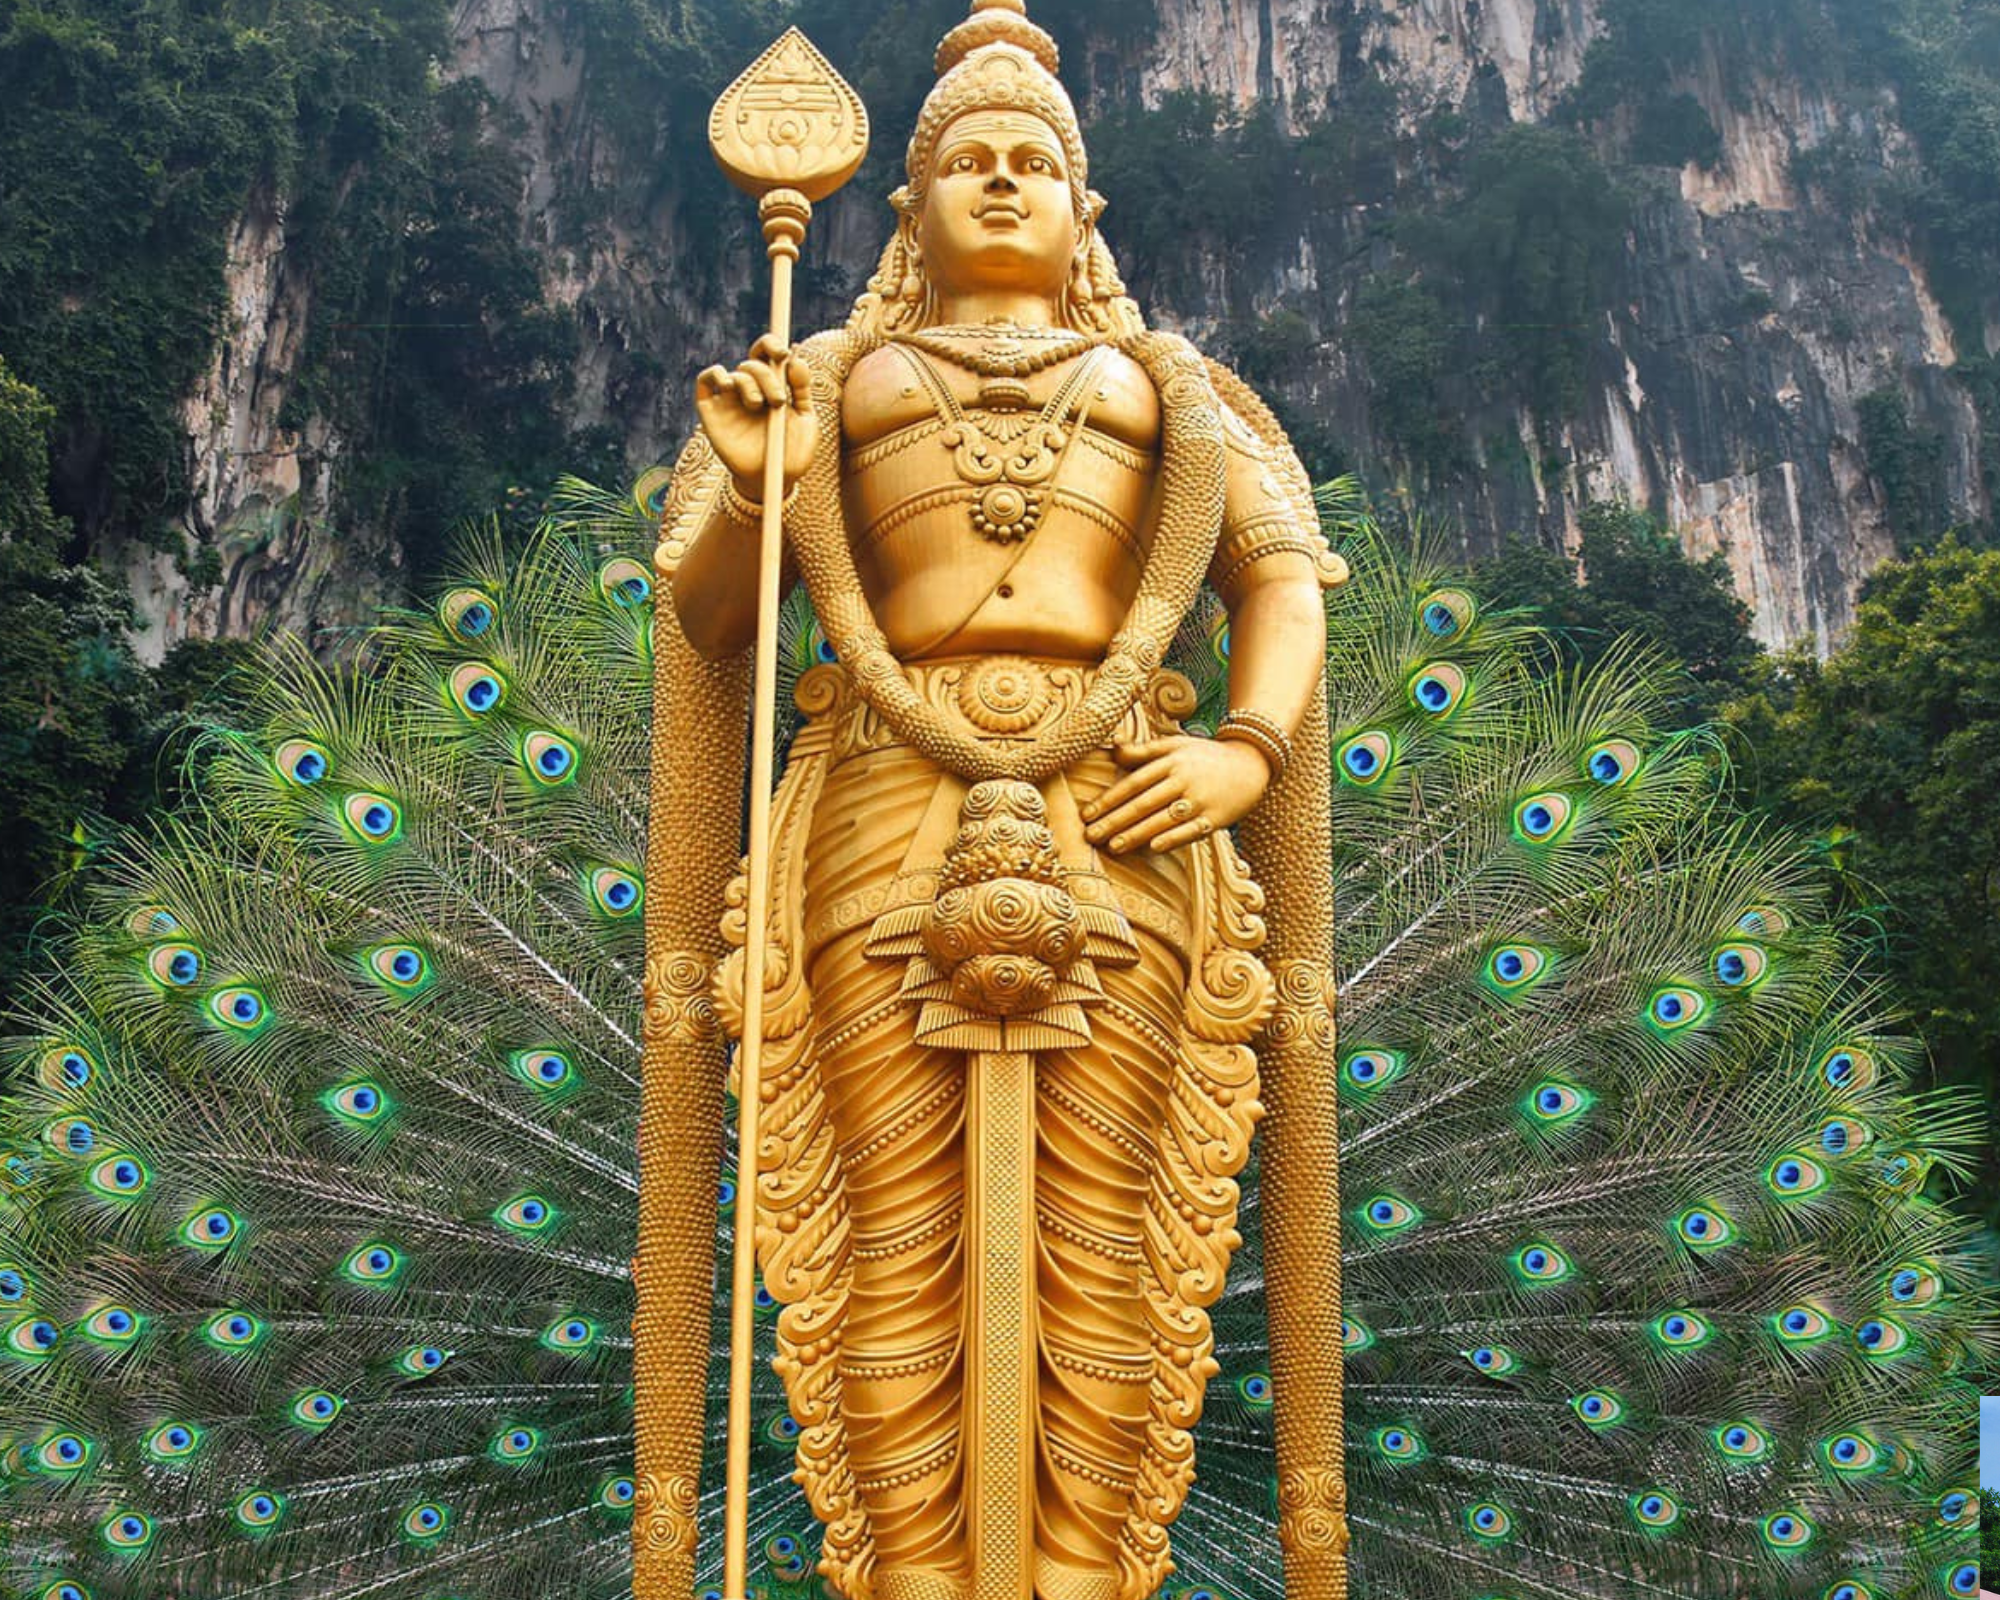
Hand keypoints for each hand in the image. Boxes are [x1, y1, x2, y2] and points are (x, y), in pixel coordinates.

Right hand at [694, 334, 817, 501]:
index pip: (767, 354)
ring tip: (758, 405)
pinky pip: (705, 381)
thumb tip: (796, 359)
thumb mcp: (805, 420)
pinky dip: (715, 374)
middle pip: (753, 364)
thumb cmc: (792, 452)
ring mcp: (730, 400)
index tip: (783, 352)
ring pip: (735, 374)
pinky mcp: (711, 411)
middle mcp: (750, 389)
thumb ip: (802, 389)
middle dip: (767, 376)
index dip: (772, 345)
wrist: (774, 480)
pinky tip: (728, 384)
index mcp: (773, 386)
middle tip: (777, 400)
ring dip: (749, 384)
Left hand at [1080, 735, 1273, 854]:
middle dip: (1115, 820)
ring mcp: (1201, 799)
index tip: (1087, 814)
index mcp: (1170, 761)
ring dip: (1137, 833)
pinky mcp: (1217, 817)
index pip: (1133, 783)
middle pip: (1144, 803)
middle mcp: (1183, 779)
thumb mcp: (1176, 745)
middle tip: (1090, 835)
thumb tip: (1112, 749)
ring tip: (1113, 846)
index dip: (1109, 799)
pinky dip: (1174, 838)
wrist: (1252, 763)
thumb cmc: (1205, 756)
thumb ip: (1144, 750)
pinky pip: (1192, 830)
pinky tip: (1154, 847)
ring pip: (1163, 818)